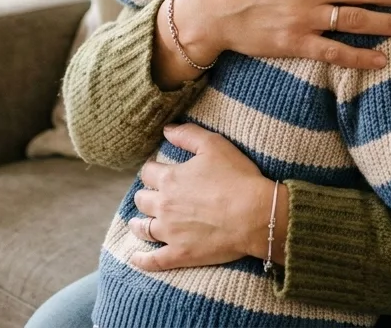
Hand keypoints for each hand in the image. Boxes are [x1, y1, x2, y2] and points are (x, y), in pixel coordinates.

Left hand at [128, 124, 286, 270]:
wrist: (255, 214)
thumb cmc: (237, 177)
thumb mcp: (214, 145)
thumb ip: (188, 134)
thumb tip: (166, 130)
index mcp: (170, 179)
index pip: (148, 172)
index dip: (152, 169)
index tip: (157, 170)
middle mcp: (164, 205)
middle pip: (143, 199)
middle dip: (145, 195)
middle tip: (151, 195)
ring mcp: (170, 232)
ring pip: (143, 228)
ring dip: (138, 224)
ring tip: (137, 224)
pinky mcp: (180, 254)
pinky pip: (153, 261)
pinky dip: (142, 260)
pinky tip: (135, 258)